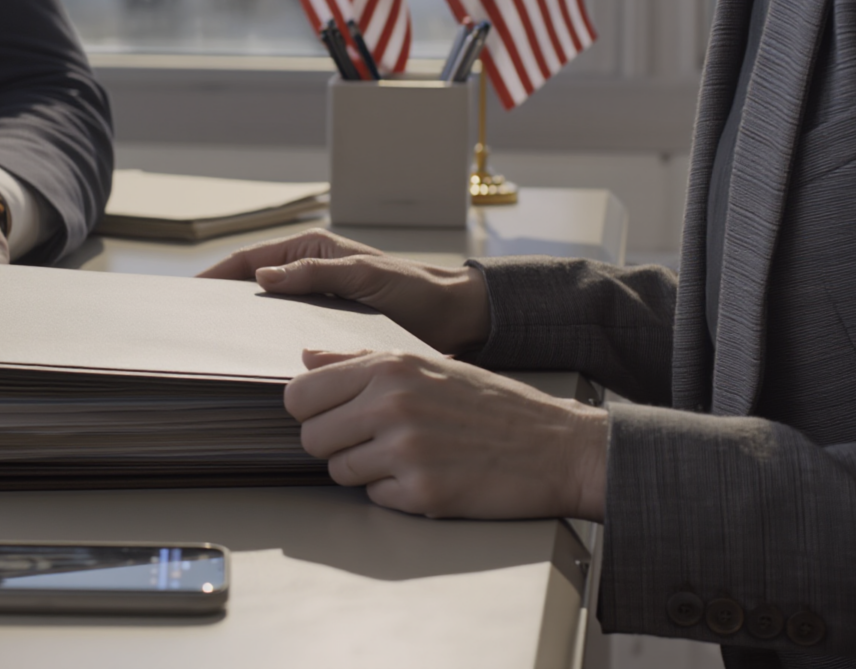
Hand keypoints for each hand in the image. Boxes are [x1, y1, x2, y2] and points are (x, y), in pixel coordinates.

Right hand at [198, 228, 490, 353]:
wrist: (453, 317)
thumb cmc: (415, 287)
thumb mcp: (365, 274)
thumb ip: (316, 271)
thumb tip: (264, 274)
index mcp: (313, 250)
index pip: (252, 258)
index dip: (219, 273)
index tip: (191, 291)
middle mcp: (311, 274)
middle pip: (253, 286)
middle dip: (224, 302)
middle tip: (195, 324)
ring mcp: (319, 304)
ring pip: (269, 314)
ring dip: (247, 328)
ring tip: (219, 348)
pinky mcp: (331, 332)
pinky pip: (291, 338)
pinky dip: (272, 348)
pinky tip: (261, 367)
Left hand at [287, 349, 608, 520]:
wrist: (554, 446)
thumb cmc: (491, 403)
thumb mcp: (426, 363)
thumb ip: (361, 361)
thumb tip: (306, 357)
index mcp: (390, 366)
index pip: (300, 393)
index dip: (307, 409)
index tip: (325, 414)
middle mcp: (391, 404)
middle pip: (310, 437)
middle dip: (331, 443)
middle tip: (366, 440)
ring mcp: (405, 451)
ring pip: (338, 471)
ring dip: (363, 469)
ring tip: (404, 455)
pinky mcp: (422, 494)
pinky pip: (375, 498)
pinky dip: (394, 493)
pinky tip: (427, 474)